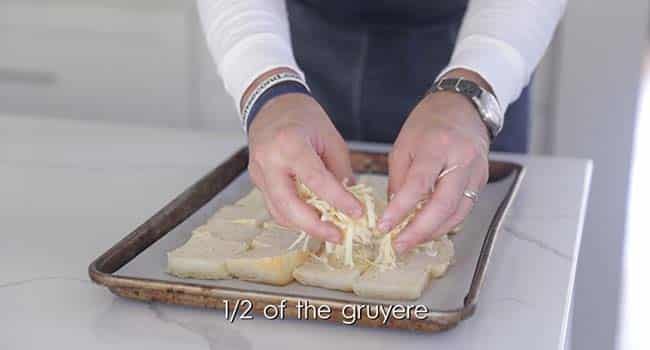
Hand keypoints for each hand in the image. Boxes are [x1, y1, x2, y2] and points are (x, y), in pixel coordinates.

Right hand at [247, 93, 362, 242]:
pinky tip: (313, 218)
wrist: (271, 105)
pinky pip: (275, 206)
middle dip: (314, 226)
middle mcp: (269, 160)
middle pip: (288, 206)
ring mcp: (258, 172)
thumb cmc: (304, 117)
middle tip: (338, 236)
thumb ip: (340, 170)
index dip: (338, 200)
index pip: (316, 179)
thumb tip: (350, 201)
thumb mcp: (330, 137)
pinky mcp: (256, 181)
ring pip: (278, 212)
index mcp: (289, 143)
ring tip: (329, 230)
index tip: (357, 213)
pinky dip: (294, 216)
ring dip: (304, 225)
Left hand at [379, 73, 490, 253]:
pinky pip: (464, 208)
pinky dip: (446, 223)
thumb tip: (394, 211)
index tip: (384, 227)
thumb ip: (399, 179)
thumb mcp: (404, 145)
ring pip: (457, 213)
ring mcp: (476, 171)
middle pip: (443, 205)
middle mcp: (461, 160)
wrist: (463, 106)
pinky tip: (430, 230)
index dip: (400, 210)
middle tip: (399, 245)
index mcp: (437, 146)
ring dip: (433, 232)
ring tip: (411, 241)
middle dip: (420, 231)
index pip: (418, 185)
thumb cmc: (429, 123)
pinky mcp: (482, 180)